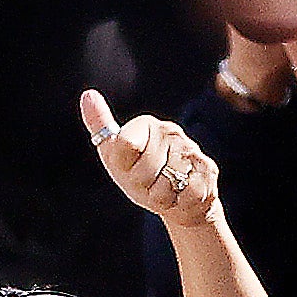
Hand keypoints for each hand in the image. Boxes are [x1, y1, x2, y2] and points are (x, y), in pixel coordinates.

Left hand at [82, 91, 221, 225]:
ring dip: (164, 197)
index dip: (126, 167)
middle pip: (145, 169)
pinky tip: (183, 195)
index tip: (130, 169)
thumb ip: (100, 124)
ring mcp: (191, 149)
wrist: (178, 202)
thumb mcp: (115, 156)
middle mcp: (170, 130)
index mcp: (144, 124)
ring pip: (168, 183)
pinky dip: (182, 202)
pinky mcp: (209, 168)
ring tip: (168, 190)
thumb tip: (88, 94)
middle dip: (145, 187)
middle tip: (150, 185)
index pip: (126, 144)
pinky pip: (188, 193)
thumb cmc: (142, 177)